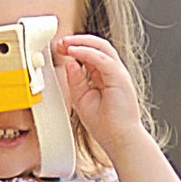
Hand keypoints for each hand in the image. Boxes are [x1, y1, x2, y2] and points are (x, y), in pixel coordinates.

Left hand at [56, 35, 146, 153]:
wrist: (120, 140)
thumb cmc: (106, 126)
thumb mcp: (82, 99)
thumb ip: (76, 80)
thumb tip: (69, 62)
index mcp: (105, 77)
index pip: (91, 55)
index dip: (75, 48)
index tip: (60, 48)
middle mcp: (113, 73)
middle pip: (98, 47)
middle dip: (78, 42)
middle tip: (61, 42)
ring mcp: (118, 74)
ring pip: (102, 48)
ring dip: (82, 42)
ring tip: (66, 43)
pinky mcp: (120, 78)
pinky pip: (102, 59)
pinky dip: (86, 52)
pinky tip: (73, 51)